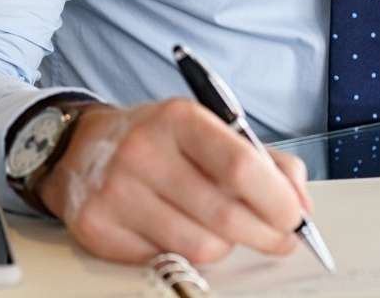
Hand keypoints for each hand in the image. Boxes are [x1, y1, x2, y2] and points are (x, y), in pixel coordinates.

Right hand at [34, 99, 311, 265]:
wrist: (79, 147)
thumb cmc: (159, 140)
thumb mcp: (209, 129)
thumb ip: (264, 160)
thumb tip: (300, 204)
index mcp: (178, 119)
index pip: (241, 167)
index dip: (277, 200)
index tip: (294, 216)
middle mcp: (143, 152)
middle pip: (225, 216)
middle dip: (265, 235)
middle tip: (278, 238)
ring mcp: (116, 192)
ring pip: (200, 247)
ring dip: (223, 245)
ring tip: (218, 228)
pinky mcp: (98, 228)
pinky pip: (165, 260)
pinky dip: (182, 253)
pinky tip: (175, 229)